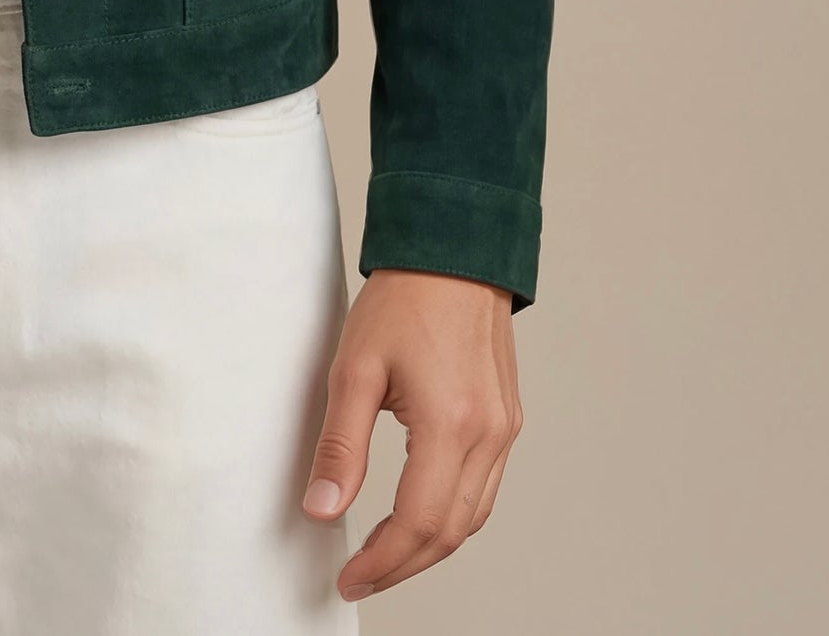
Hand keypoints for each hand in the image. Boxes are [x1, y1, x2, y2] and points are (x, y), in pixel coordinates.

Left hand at [301, 267, 520, 602]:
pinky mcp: (507, 418)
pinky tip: (421, 514)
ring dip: (431, 546)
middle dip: (405, 565)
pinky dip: (454, 515)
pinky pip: (485, 488)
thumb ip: (341, 446)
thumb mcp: (354, 368)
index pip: (419, 523)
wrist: (453, 250)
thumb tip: (322, 509)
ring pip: (474, 517)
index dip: (383, 562)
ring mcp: (504, 428)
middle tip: (363, 577)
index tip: (350, 579)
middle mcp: (489, 435)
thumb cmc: (404, 299)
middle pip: (452, 533)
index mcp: (451, 424)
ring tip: (387, 556)